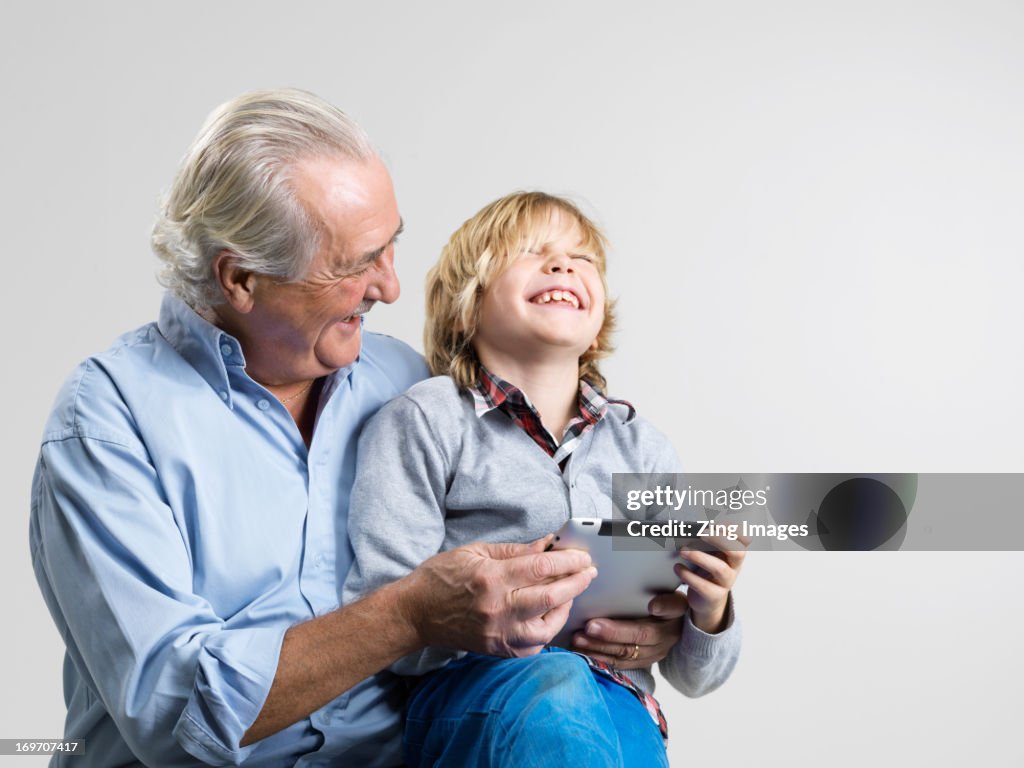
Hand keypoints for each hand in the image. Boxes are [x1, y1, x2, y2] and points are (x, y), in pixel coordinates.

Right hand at [398, 535, 596, 657]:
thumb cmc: (442, 578)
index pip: (541, 568)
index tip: (582, 555)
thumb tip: (547, 545)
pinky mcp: (497, 650)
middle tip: (590, 572)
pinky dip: (547, 630)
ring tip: (571, 593)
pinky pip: (533, 646)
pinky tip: (550, 616)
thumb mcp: (475, 552)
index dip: (568, 560)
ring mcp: (498, 633)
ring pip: (547, 627)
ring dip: (566, 608)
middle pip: (551, 597)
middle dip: (577, 582)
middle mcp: (497, 608)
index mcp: (491, 578)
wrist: (415, 613)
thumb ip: (515, 551)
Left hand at [570, 591, 687, 668]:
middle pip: (627, 647)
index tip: (592, 623)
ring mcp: (650, 657)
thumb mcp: (676, 600)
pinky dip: (600, 658)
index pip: (642, 632)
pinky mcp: (641, 663)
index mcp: (668, 630)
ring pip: (620, 658)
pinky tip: (583, 652)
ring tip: (577, 641)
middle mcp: (660, 647)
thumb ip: (668, 602)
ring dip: (597, 650)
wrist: (684, 625)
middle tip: (582, 630)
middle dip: (602, 639)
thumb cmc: (674, 605)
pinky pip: (619, 664)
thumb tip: (654, 606)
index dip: (617, 630)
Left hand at [676, 533, 748, 632]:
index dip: (735, 530)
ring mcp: (726, 582)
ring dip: (699, 557)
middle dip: (720, 539)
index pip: (745, 539)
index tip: (717, 522)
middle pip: (738, 552)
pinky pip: (704, 586)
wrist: (706, 598)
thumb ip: (706, 538)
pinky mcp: (714, 595)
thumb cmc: (707, 567)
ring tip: (682, 551)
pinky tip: (678, 568)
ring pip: (720, 568)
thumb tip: (691, 523)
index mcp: (734, 552)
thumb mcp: (710, 551)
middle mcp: (734, 566)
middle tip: (701, 533)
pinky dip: (689, 576)